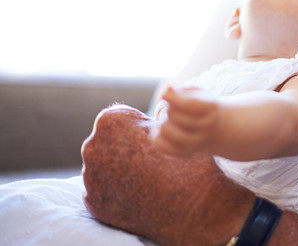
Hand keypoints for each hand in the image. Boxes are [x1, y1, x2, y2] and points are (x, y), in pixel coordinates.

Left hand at [81, 104, 253, 245]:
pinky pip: (102, 189)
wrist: (189, 208)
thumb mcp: (173, 129)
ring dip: (119, 169)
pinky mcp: (91, 200)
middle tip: (148, 159)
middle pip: (108, 141)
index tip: (150, 138)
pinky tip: (137, 191)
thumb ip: (156, 120)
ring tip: (145, 177)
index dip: (138, 127)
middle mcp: (92, 145)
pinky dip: (116, 189)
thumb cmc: (185, 163)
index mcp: (111, 121)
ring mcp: (89, 175)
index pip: (120, 118)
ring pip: (103, 166)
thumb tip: (158, 107)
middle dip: (124, 147)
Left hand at [152, 86, 221, 156]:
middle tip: (171, 108)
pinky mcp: (184, 153)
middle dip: (168, 108)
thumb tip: (167, 90)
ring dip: (161, 122)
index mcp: (211, 108)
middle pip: (174, 115)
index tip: (164, 94)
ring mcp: (196, 142)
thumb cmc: (200, 105)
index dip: (173, 98)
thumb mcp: (196, 93)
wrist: (212, 128)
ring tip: (167, 120)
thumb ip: (181, 91)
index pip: (189, 104)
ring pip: (165, 130)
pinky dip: (156, 136)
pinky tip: (161, 131)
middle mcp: (206, 128)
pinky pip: (161, 145)